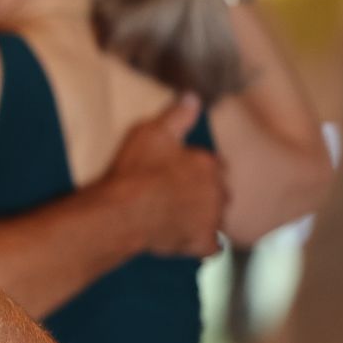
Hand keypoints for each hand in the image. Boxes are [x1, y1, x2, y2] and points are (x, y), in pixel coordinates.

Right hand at [98, 95, 226, 257]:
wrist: (123, 212)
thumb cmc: (137, 172)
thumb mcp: (152, 133)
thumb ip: (177, 116)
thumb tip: (194, 96)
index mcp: (209, 165)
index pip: (214, 166)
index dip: (197, 169)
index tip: (181, 172)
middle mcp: (218, 192)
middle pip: (218, 192)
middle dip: (204, 194)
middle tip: (178, 196)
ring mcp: (212, 220)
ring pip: (216, 218)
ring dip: (204, 218)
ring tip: (180, 218)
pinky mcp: (201, 243)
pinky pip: (212, 246)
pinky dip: (203, 244)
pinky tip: (190, 242)